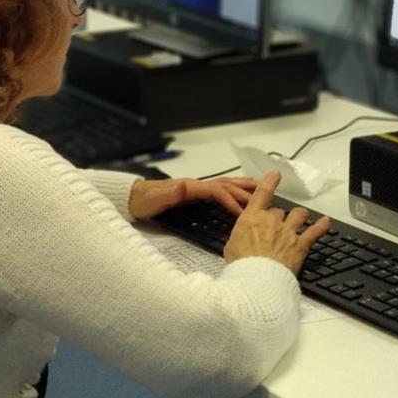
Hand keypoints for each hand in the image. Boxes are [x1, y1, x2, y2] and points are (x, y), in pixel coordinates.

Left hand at [129, 176, 256, 220]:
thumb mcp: (153, 200)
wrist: (131, 197)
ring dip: (243, 187)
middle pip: (226, 185)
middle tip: (266, 197)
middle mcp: (195, 185)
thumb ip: (168, 194)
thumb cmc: (142, 201)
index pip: (217, 191)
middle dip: (245, 191)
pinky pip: (219, 191)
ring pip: (225, 185)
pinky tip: (241, 195)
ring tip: (262, 189)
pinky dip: (233, 190)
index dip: (231, 200)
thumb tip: (183, 187)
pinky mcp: (194, 194)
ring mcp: (195, 188)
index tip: (243, 212)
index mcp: (189, 187)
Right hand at [223, 171, 330, 273]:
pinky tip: (326, 222)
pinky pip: (315, 231)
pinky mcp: (300, 244)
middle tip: (274, 228)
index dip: (270, 182)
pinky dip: (322, 226)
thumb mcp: (231, 245)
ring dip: (299, 216)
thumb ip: (239, 236)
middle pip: (279, 210)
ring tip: (299, 218)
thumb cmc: (242, 263)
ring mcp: (288, 231)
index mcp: (252, 217)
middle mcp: (272, 220)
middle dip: (277, 217)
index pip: (263, 193)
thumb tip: (241, 237)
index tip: (275, 175)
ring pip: (299, 214)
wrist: (257, 277)